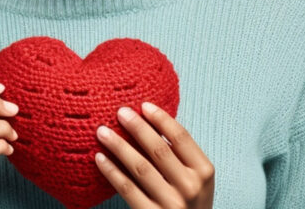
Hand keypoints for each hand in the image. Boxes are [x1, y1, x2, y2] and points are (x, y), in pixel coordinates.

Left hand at [95, 102, 214, 208]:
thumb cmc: (190, 203)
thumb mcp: (197, 179)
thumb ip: (181, 156)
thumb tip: (151, 123)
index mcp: (204, 172)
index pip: (181, 137)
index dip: (161, 119)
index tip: (144, 105)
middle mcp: (190, 187)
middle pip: (159, 149)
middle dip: (137, 127)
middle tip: (120, 112)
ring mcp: (171, 203)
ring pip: (140, 167)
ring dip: (119, 146)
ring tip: (103, 132)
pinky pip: (127, 188)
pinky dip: (112, 172)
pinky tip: (100, 159)